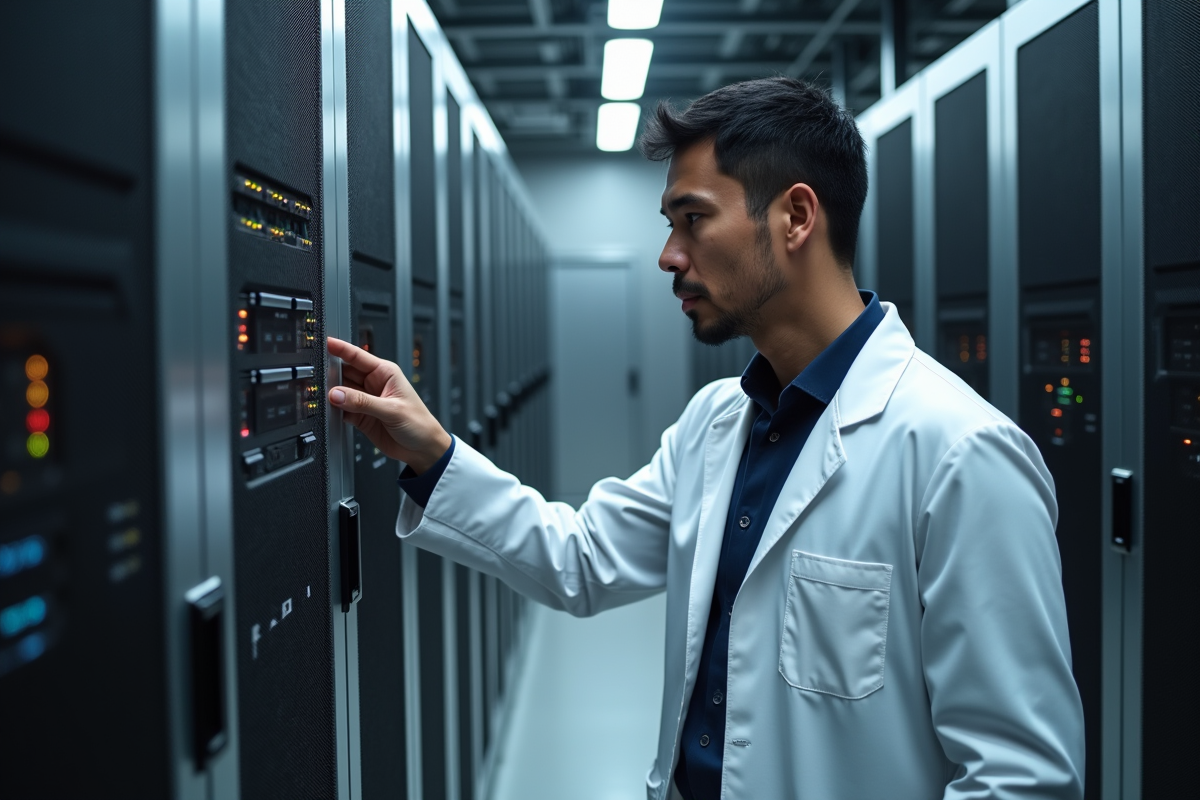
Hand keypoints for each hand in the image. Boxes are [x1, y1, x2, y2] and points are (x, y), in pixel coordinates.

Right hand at [326, 336, 451, 473]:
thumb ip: (363, 402)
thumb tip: (337, 394)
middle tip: (317, 377)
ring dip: (331, 394)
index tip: (325, 343)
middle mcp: (373, 384)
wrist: (422, 449)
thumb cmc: (419, 423)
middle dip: (331, 374)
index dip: (341, 349)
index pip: (358, 356)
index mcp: (385, 373)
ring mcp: (365, 400)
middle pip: (345, 373)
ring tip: (320, 395)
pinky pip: (341, 409)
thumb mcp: (392, 410)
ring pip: (341, 392)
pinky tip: (328, 410)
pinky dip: (333, 410)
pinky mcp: (360, 416)